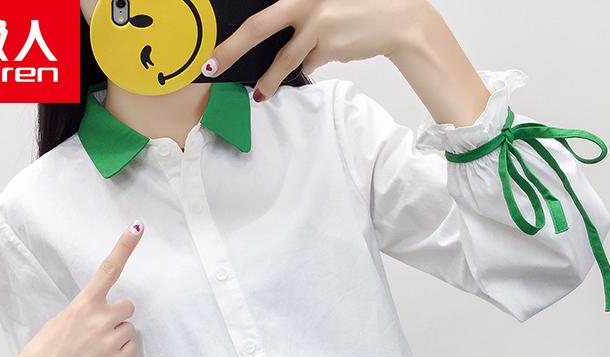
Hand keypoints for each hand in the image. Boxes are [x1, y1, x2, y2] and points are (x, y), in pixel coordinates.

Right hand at [3, 221, 144, 356]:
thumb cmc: (42, 354)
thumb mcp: (58, 323)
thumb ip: (83, 313)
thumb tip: (101, 313)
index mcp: (81, 306)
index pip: (108, 270)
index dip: (124, 247)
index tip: (138, 228)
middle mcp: (99, 320)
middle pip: (127, 305)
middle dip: (118, 313)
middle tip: (99, 328)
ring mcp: (110, 343)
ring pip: (129, 328)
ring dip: (118, 334)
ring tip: (95, 348)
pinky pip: (130, 348)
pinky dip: (120, 352)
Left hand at [203, 0, 433, 99]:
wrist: (397, 19)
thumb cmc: (360, 8)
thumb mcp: (325, 6)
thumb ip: (301, 22)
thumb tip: (282, 45)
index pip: (263, 12)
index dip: (238, 32)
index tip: (216, 47)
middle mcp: (305, 1)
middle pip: (259, 27)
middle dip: (232, 49)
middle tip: (212, 67)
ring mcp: (316, 22)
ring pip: (284, 58)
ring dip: (269, 79)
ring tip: (259, 94)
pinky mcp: (329, 46)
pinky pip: (309, 64)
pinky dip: (309, 66)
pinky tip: (321, 58)